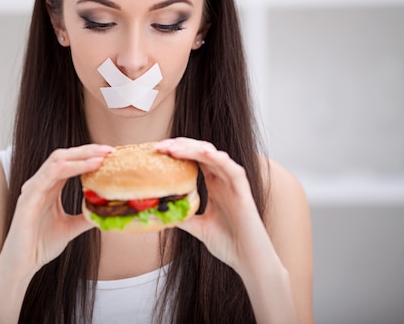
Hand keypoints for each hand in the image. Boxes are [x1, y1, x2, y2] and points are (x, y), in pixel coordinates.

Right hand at [0, 144, 113, 282]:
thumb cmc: (40, 245)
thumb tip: (106, 211)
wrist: (22, 265)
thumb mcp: (70, 228)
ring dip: (78, 158)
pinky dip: (58, 170)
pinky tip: (71, 166)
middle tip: (108, 150)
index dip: (89, 155)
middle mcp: (41, 184)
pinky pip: (42, 179)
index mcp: (50, 187)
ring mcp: (32, 190)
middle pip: (64, 156)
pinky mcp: (26, 201)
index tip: (110, 154)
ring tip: (99, 158)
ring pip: (55, 163)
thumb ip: (85, 216)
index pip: (70, 162)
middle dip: (87, 151)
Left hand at [154, 138, 274, 273]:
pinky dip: (220, 159)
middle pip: (202, 152)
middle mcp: (224, 181)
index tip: (157, 151)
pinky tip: (205, 153)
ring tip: (174, 147)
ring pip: (215, 156)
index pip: (195, 159)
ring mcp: (234, 185)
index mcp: (214, 185)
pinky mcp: (244, 193)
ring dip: (194, 149)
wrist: (250, 262)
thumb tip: (161, 212)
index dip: (177, 151)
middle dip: (181, 146)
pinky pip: (233, 170)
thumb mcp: (198, 228)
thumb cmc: (229, 244)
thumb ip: (184, 216)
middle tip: (160, 146)